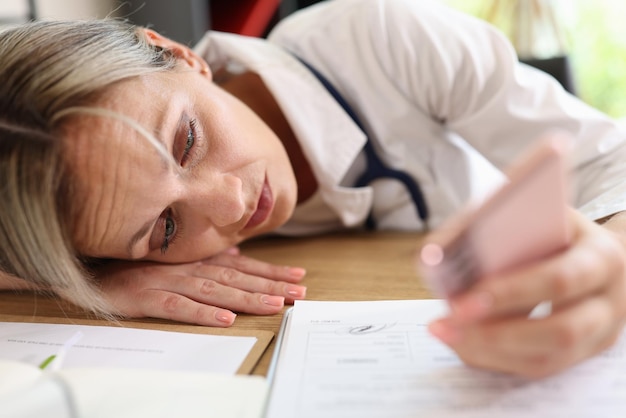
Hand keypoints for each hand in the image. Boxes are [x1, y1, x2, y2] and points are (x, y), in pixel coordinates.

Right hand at [96, 246, 306, 326]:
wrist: (90, 271)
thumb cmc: (136, 267)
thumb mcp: (175, 262)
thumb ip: (205, 259)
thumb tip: (235, 255)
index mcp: (196, 261)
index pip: (241, 266)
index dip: (270, 272)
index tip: (298, 277)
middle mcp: (187, 268)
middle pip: (235, 278)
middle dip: (269, 285)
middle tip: (298, 293)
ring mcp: (168, 281)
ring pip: (214, 290)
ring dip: (245, 298)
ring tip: (273, 305)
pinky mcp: (146, 296)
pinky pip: (178, 306)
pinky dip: (201, 313)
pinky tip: (225, 320)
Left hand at [428, 209, 625, 377]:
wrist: (595, 249)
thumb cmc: (552, 226)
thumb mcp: (529, 210)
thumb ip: (485, 225)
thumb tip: (432, 256)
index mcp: (600, 256)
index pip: (558, 279)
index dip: (510, 293)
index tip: (462, 298)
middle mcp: (609, 300)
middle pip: (559, 331)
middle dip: (497, 332)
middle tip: (447, 321)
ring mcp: (600, 333)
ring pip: (547, 359)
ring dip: (489, 351)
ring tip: (445, 332)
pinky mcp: (583, 353)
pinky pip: (538, 367)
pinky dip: (495, 358)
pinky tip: (461, 341)